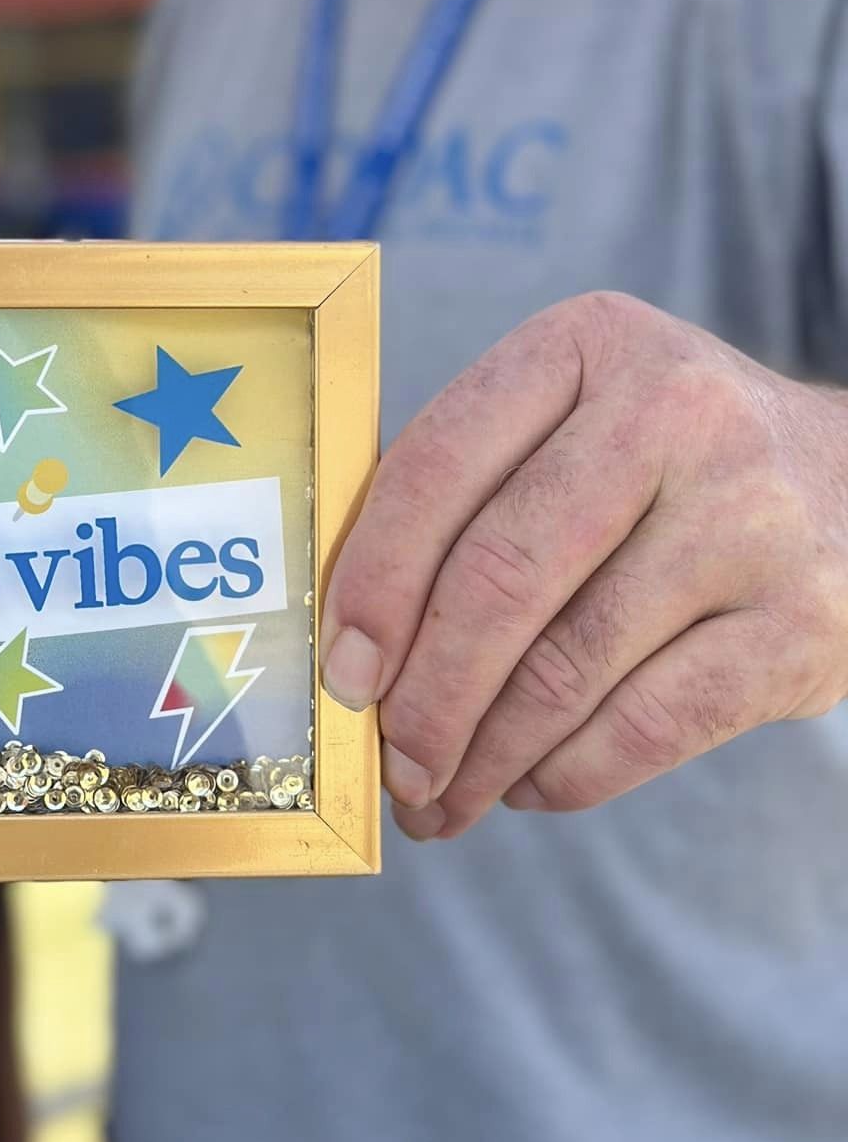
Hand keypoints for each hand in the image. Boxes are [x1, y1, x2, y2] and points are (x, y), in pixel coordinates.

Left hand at [319, 292, 847, 840]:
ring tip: (439, 797)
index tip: (339, 669)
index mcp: (586, 344)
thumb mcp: (571, 417)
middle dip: (425, 693)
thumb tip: (352, 644)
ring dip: (483, 755)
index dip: (373, 580)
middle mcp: (676, 413)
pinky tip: (527, 785)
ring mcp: (749, 519)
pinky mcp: (801, 625)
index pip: (441, 464)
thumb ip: (465, 492)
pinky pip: (649, 728)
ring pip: (568, 668)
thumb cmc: (659, 463)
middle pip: (501, 576)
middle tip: (387, 762)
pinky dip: (567, 774)